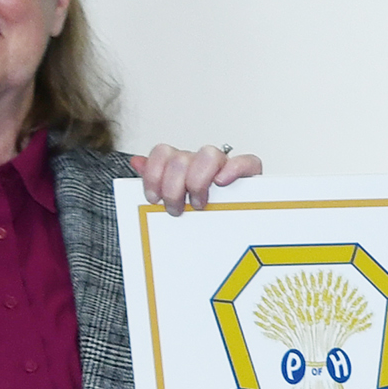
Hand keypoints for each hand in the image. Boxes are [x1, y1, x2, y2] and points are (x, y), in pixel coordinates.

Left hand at [138, 142, 261, 213]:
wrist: (231, 236)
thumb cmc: (201, 217)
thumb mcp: (173, 201)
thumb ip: (156, 181)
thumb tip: (137, 162)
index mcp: (182, 165)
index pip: (163, 152)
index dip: (154, 174)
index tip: (153, 197)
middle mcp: (202, 162)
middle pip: (181, 158)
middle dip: (173, 188)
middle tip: (176, 209)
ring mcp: (226, 167)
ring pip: (208, 154)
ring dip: (198, 181)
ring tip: (199, 204)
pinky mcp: (250, 175)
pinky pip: (247, 161)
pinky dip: (233, 169)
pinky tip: (222, 183)